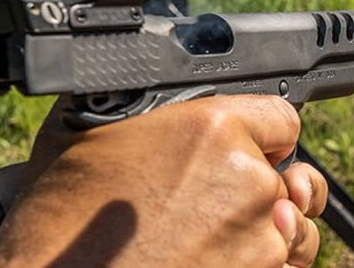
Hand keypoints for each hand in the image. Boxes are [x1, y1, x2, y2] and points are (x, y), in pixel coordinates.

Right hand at [0, 95, 327, 266]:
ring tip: (216, 241)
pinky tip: (216, 263)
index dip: (262, 137)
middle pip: (284, 178)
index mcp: (214, 129)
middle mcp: (248, 181)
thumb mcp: (85, 135)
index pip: (281, 119)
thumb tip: (155, 101)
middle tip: (214, 206)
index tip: (250, 150)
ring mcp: (259, 240)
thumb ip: (147, 113)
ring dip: (267, 234)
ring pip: (293, 230)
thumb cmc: (59, 227)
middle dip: (257, 189)